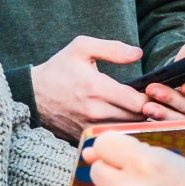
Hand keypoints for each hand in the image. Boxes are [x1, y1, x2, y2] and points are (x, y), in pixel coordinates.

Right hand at [31, 35, 148, 141]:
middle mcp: (94, 111)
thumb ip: (112, 49)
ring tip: (137, 110)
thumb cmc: (59, 69)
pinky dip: (121, 130)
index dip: (149, 97)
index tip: (151, 91)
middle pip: (136, 119)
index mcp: (96, 88)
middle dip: (146, 111)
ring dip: (135, 122)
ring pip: (126, 130)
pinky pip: (111, 137)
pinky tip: (122, 120)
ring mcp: (89, 127)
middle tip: (149, 101)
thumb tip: (138, 53)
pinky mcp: (85, 137)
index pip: (137, 102)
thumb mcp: (81, 48)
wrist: (33, 95)